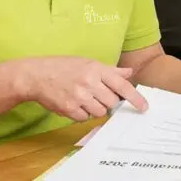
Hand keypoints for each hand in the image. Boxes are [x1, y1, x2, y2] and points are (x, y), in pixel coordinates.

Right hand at [21, 57, 148, 121]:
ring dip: (95, 108)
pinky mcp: (69, 108)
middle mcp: (89, 82)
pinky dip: (82, 113)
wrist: (36, 75)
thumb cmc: (63, 67)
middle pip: (112, 102)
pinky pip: (84, 118)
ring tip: (84, 98)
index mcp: (96, 69)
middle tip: (98, 95)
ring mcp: (79, 97)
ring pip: (100, 112)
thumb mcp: (88, 62)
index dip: (135, 98)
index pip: (122, 85)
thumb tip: (129, 72)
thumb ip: (110, 70)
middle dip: (109, 101)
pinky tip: (74, 103)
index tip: (144, 107)